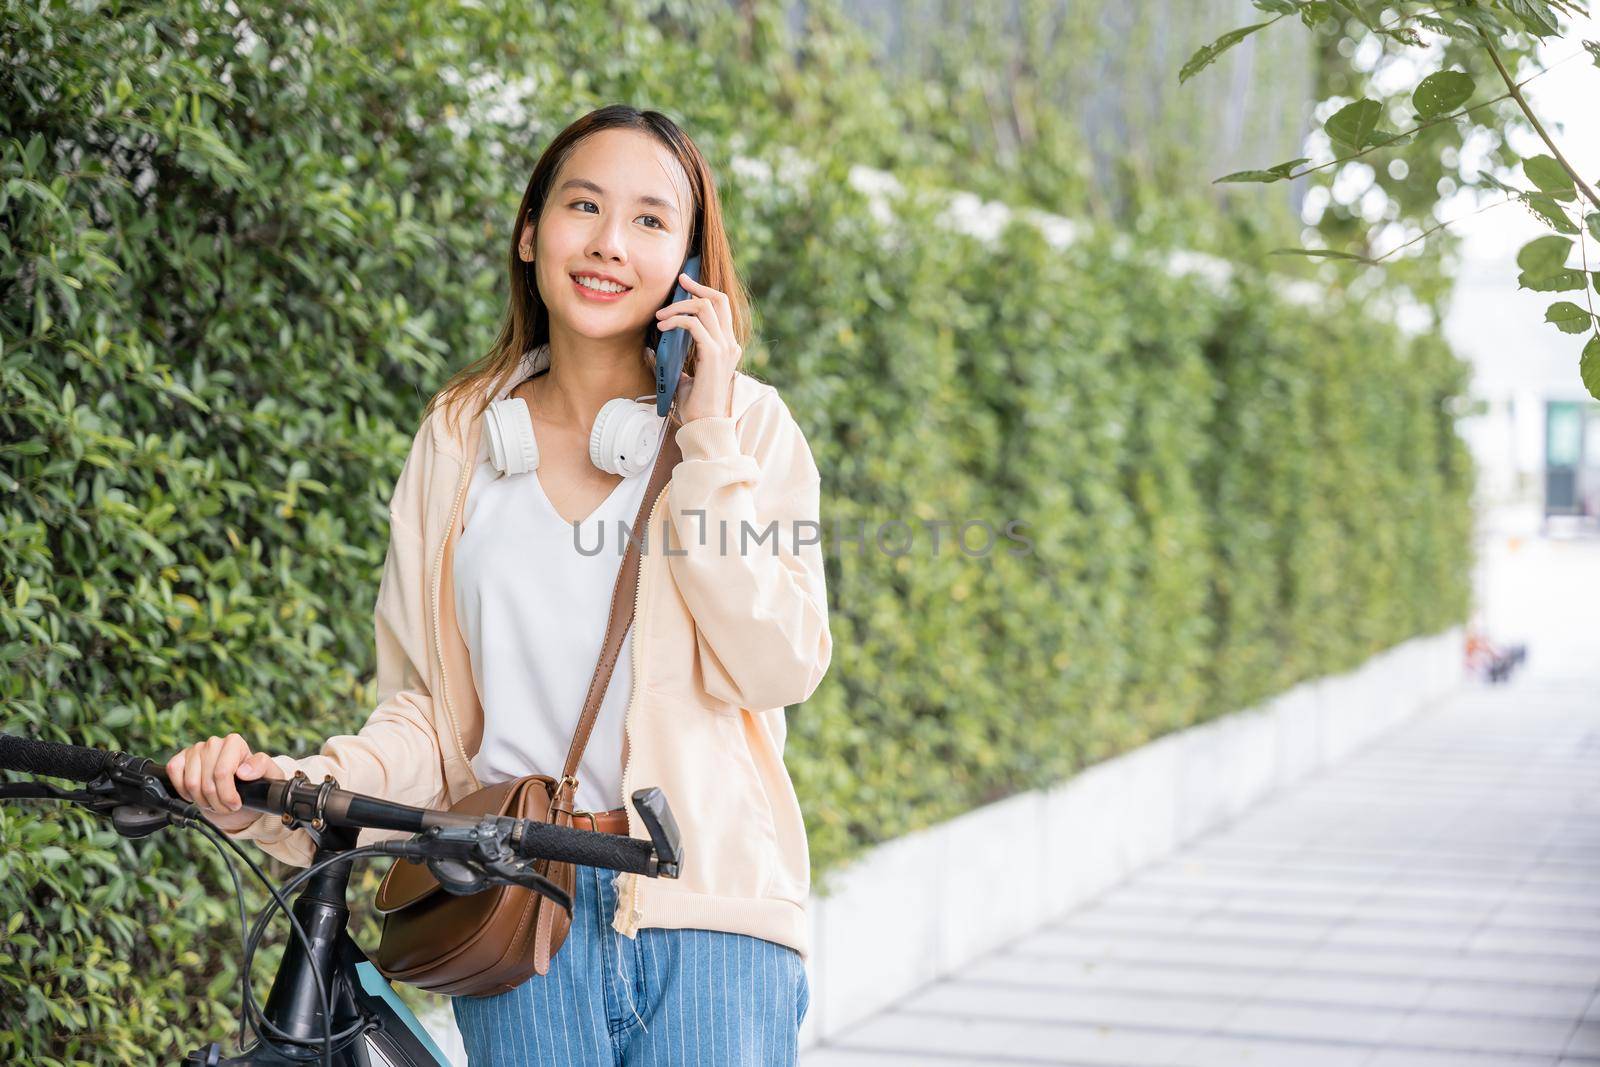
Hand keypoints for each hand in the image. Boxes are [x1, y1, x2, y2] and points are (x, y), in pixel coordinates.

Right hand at [165, 733, 286, 832]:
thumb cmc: (255, 781)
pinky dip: (183, 790)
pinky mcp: (180, 758)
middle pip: (207, 782)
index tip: (235, 804)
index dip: (227, 795)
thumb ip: (261, 767)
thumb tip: (243, 771)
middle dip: (216, 802)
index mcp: (234, 742)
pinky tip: (195, 794)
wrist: (240, 790)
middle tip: (226, 807)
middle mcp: (214, 743)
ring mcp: (195, 750)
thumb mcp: (269, 775)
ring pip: (190, 782)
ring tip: (213, 802)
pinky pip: (173, 772)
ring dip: (202, 800)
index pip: (223, 773)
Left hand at [656, 271, 738, 422]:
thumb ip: (670, 360)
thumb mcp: (681, 376)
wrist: (704, 424)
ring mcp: (724, 348)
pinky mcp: (713, 354)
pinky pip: (694, 324)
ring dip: (679, 306)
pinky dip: (676, 320)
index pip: (722, 307)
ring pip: (705, 307)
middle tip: (679, 281)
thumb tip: (649, 348)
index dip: (704, 291)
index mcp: (728, 347)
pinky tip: (663, 327)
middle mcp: (730, 344)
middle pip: (719, 300)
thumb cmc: (694, 405)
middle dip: (696, 287)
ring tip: (660, 316)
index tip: (686, 283)